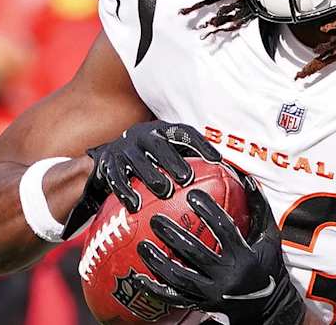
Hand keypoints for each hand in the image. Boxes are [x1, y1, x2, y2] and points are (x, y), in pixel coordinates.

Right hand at [61, 121, 220, 238]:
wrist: (108, 156)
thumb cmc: (149, 158)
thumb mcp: (168, 153)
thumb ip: (192, 161)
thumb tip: (228, 179)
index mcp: (161, 130)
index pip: (184, 132)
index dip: (201, 144)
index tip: (217, 160)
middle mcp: (142, 135)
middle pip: (159, 145)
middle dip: (173, 160)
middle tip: (186, 178)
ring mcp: (124, 148)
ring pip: (137, 160)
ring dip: (151, 175)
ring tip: (164, 192)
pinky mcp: (108, 163)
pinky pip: (116, 177)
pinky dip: (125, 191)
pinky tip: (135, 205)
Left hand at [133, 171, 305, 324]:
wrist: (269, 308)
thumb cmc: (269, 266)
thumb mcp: (270, 238)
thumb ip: (259, 209)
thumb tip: (246, 178)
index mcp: (244, 257)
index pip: (224, 230)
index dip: (209, 211)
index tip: (192, 194)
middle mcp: (228, 277)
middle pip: (196, 254)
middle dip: (173, 236)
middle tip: (155, 219)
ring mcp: (213, 294)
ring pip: (181, 278)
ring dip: (159, 263)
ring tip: (142, 245)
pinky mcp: (202, 306)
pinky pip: (174, 299)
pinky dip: (155, 289)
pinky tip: (137, 278)